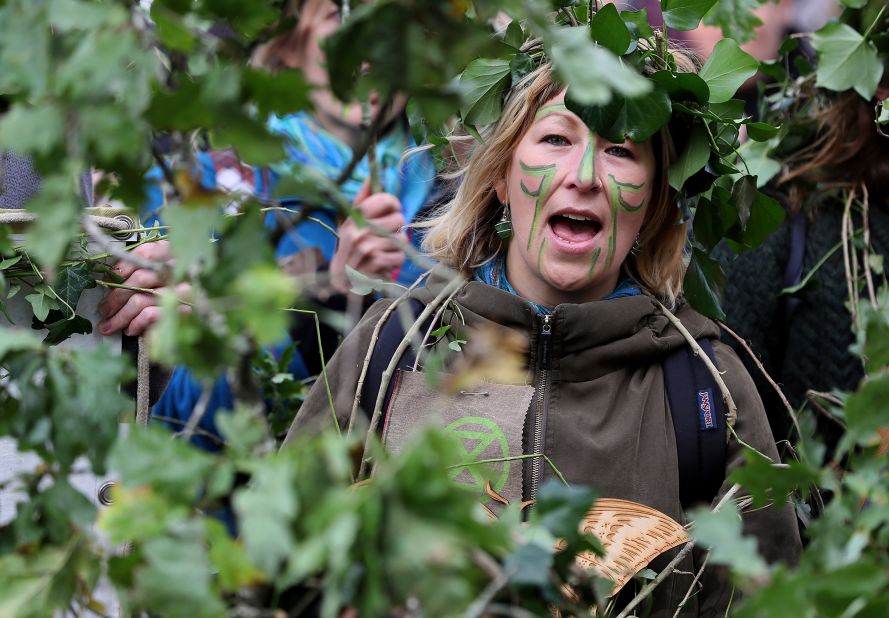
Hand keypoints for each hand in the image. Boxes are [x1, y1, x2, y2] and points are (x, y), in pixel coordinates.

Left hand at [98, 240, 180, 336]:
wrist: (204, 314)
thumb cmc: (171, 289)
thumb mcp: (157, 271)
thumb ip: (139, 269)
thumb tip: (110, 279)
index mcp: (171, 254)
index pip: (142, 255)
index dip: (121, 269)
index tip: (107, 283)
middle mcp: (178, 269)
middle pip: (138, 280)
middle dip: (115, 298)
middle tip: (104, 310)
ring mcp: (182, 291)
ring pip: (140, 300)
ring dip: (120, 316)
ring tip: (109, 326)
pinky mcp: (184, 312)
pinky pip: (151, 315)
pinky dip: (136, 323)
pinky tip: (131, 329)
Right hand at [328, 178, 406, 292]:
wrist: (341, 280)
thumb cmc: (350, 247)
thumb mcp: (351, 222)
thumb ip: (363, 200)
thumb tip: (371, 176)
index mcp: (354, 217)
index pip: (385, 199)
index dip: (394, 204)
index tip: (392, 210)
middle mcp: (360, 230)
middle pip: (398, 218)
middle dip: (396, 229)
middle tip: (386, 236)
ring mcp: (368, 247)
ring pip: (402, 239)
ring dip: (396, 247)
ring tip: (383, 251)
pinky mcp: (376, 263)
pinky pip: (400, 256)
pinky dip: (395, 261)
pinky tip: (384, 263)